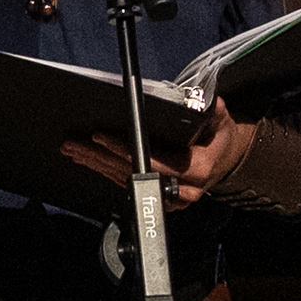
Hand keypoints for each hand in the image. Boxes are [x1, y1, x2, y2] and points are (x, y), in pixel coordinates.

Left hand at [59, 99, 255, 207]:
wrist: (224, 160)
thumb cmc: (218, 140)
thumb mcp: (222, 123)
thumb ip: (214, 112)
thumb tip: (206, 101)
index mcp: (197, 170)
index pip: (155, 162)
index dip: (125, 151)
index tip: (102, 137)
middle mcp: (182, 189)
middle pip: (133, 174)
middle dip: (102, 158)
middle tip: (78, 144)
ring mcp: (170, 197)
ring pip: (127, 182)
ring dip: (99, 166)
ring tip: (76, 150)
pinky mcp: (159, 199)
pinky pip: (128, 186)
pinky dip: (107, 172)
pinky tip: (91, 161)